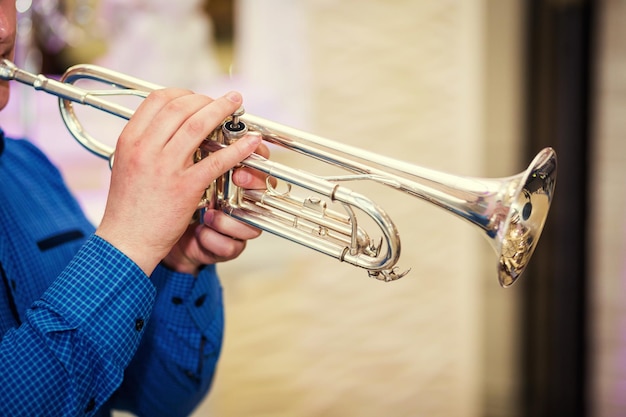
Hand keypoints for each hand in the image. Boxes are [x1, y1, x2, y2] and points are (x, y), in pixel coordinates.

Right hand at [95, 89, 260, 274]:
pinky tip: (249, 142)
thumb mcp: (125, 164)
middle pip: (181, 107)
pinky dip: (237, 148)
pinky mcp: (185, 187)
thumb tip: (164, 127)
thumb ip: (144, 143)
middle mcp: (145, 148)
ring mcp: (166, 167)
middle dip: (207, 99)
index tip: (197, 98)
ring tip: (238, 105)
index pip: (157, 99)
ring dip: (223, 110)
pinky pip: (216, 160)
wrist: (125, 240)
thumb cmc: (128, 206)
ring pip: (199, 125)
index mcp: (130, 139)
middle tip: (225, 100)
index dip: (182, 93)